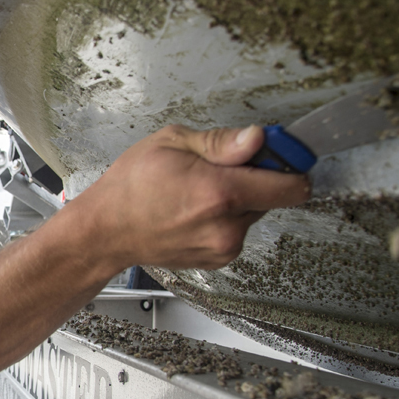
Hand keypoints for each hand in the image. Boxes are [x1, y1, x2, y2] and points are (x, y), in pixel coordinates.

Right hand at [74, 125, 311, 270]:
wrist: (105, 231)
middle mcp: (227, 226)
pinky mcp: (218, 259)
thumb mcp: (171, 143)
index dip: (289, 163)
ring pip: (254, 212)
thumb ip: (222, 142)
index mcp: (220, 192)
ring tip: (198, 191)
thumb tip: (258, 139)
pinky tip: (193, 211)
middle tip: (219, 168)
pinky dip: (225, 218)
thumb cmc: (130, 186)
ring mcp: (223, 248)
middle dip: (255, 177)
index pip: (292, 186)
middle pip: (273, 196)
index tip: (276, 152)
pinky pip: (238, 230)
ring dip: (239, 199)